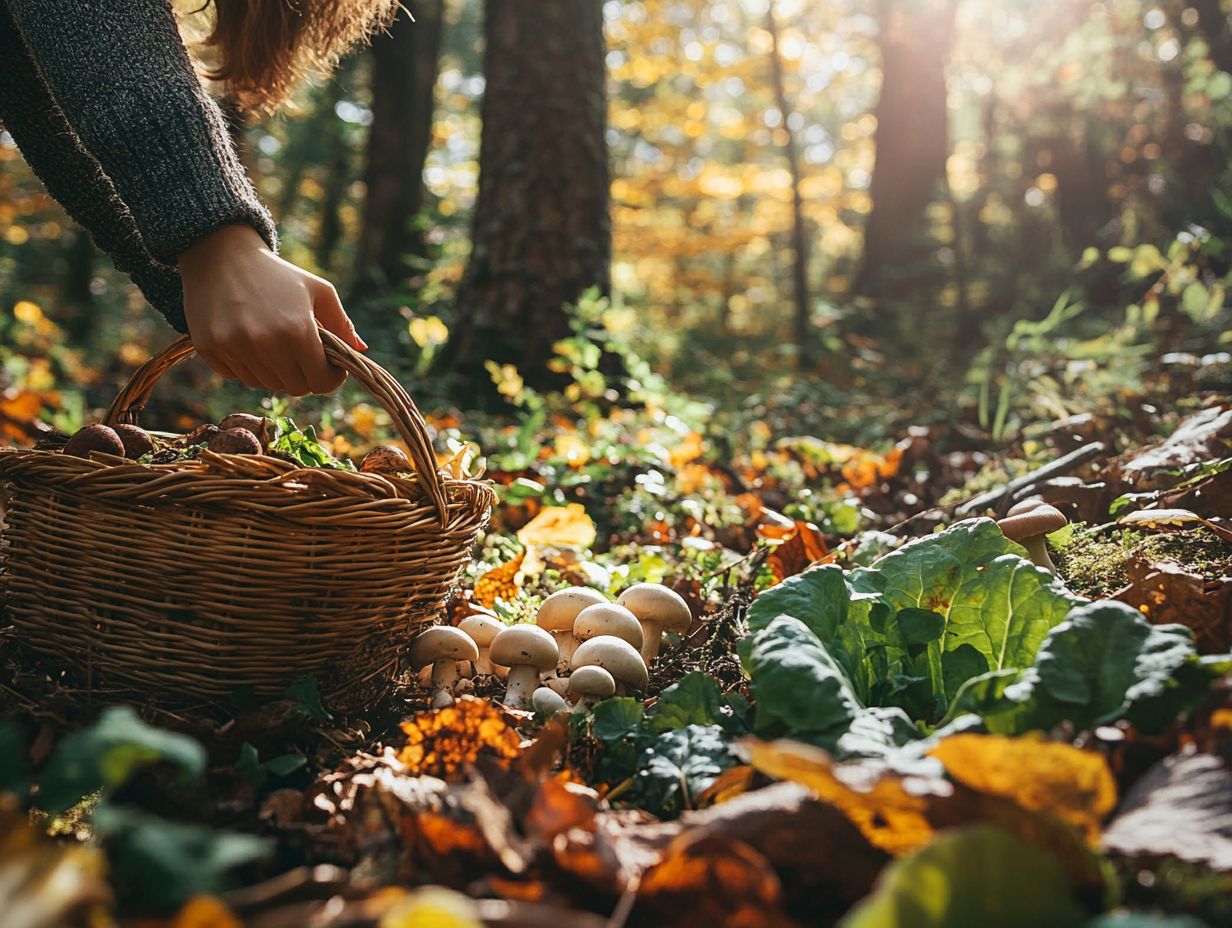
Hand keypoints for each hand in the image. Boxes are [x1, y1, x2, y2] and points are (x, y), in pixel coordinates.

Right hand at [178, 224, 366, 394]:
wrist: (220, 254)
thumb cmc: (277, 273)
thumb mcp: (318, 290)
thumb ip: (342, 323)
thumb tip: (361, 349)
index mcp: (297, 330)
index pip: (321, 382)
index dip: (330, 379)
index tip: (330, 368)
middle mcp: (265, 342)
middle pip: (294, 388)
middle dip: (304, 376)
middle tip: (301, 356)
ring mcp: (233, 347)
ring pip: (264, 384)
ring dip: (274, 372)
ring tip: (273, 344)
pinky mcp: (209, 348)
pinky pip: (237, 377)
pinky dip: (246, 367)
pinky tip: (248, 341)